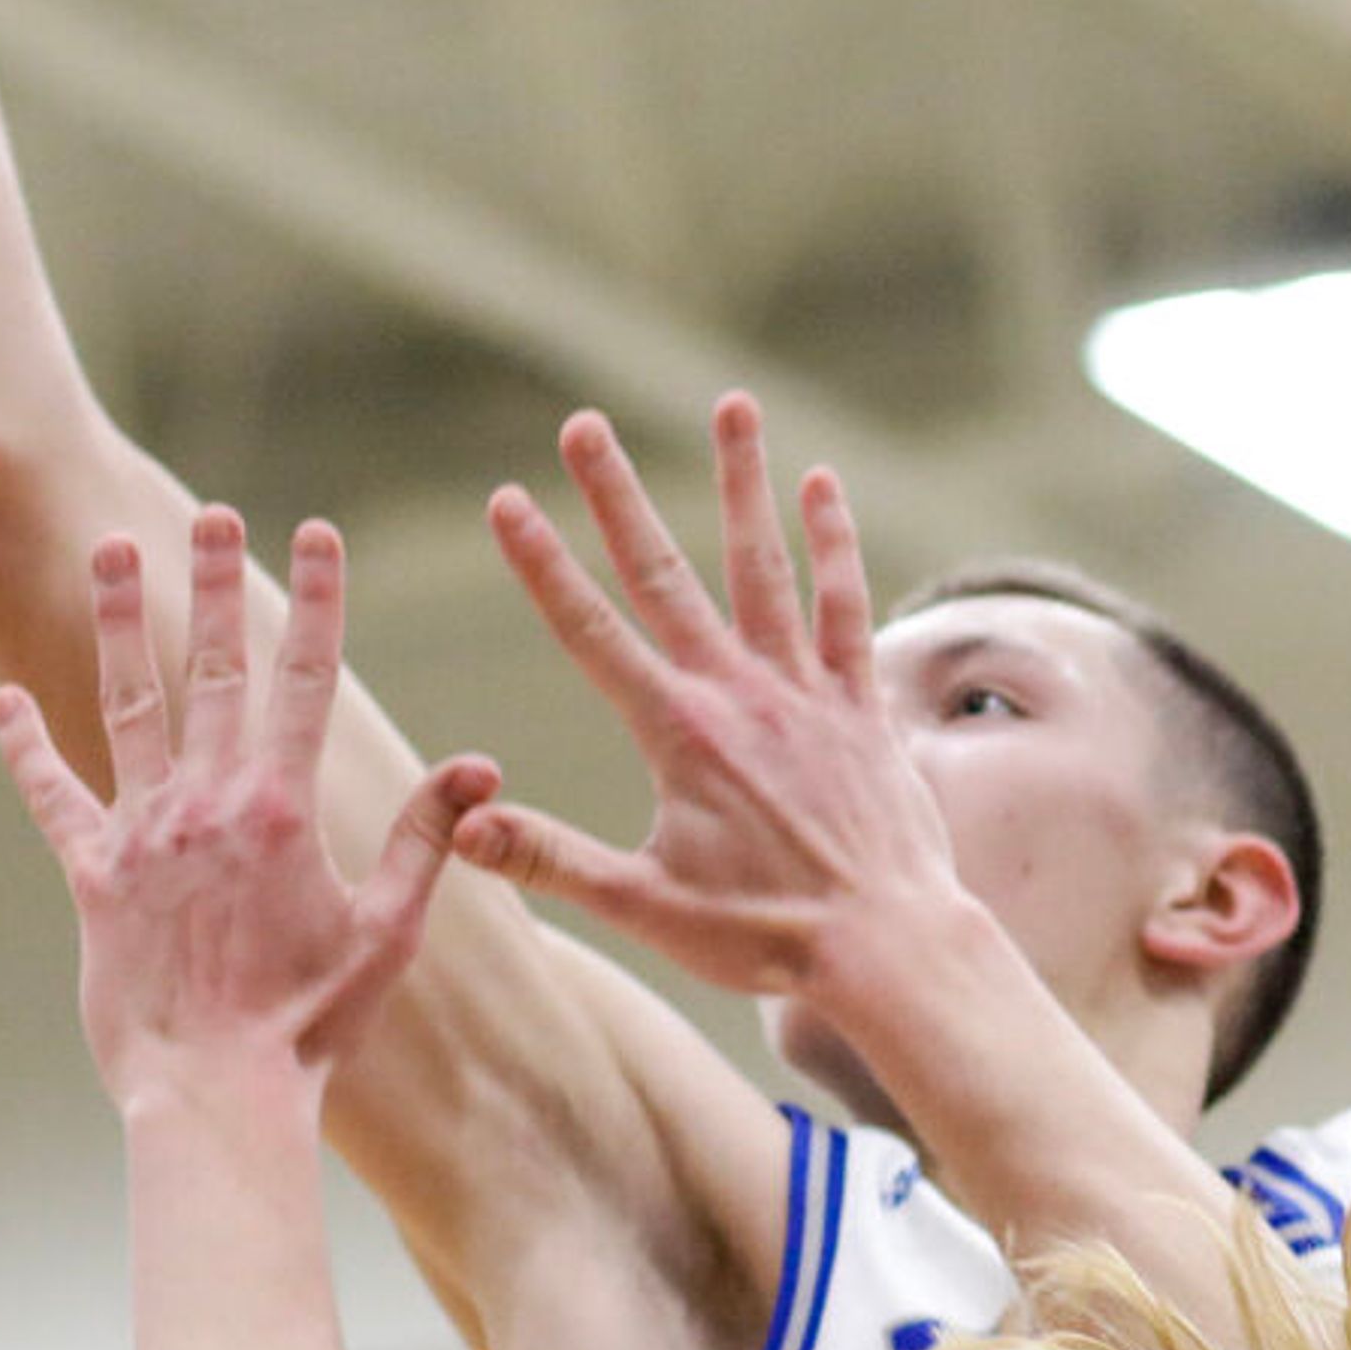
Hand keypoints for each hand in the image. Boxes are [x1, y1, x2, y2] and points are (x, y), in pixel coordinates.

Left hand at [0, 510, 497, 1096]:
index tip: (319, 534)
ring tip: (109, 550)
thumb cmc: (310, 1024)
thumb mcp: (388, 932)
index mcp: (283, 809)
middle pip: (212, 669)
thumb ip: (427, 840)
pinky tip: (1, 697)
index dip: (318, 602)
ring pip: (126, 705)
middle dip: (215, 585)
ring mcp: (142, 835)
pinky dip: (26, 748)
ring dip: (118, 623)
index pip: (307, 680)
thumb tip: (480, 765)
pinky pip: (53, 798)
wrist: (215, 1092)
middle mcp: (207, 803)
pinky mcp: (92, 878)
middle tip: (213, 516)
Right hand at [458, 396, 964, 998]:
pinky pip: (845, 606)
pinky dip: (834, 544)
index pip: (591, 631)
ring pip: (764, 564)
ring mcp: (805, 690)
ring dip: (743, 483)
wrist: (889, 944)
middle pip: (665, 574)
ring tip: (732, 405)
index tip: (506, 500)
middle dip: (618, 496)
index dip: (542, 564)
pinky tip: (821, 486)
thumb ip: (550, 858)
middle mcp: (739, 693)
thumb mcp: (644, 905)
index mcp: (678, 733)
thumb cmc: (765, 936)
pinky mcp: (859, 703)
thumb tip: (461, 826)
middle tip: (583, 423)